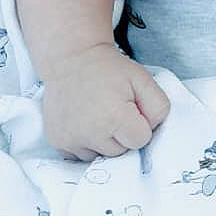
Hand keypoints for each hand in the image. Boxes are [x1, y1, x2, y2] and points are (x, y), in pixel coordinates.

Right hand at [41, 44, 170, 161]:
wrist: (71, 59)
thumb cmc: (109, 69)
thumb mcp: (143, 80)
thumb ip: (159, 108)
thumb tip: (151, 131)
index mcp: (114, 117)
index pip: (140, 140)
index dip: (139, 124)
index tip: (130, 109)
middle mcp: (89, 133)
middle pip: (120, 152)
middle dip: (121, 134)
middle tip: (112, 109)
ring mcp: (70, 139)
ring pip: (100, 155)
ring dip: (103, 141)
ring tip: (97, 115)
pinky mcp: (57, 142)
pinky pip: (80, 155)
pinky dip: (85, 143)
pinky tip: (84, 122)